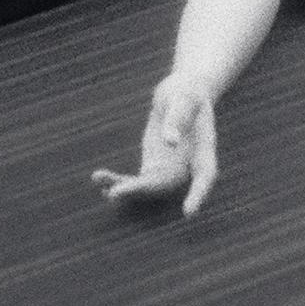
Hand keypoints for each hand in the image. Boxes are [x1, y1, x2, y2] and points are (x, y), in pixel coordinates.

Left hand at [93, 76, 220, 214]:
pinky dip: (119, 182)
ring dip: (124, 188)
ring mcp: (169, 170)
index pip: (204, 176)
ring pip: (148, 187)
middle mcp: (187, 167)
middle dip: (141, 192)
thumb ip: (178, 118)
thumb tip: (169, 142)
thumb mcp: (184, 98)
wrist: (181, 94)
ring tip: (100, 179)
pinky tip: (101, 181)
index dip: (198, 195)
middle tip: (115, 193)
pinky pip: (137, 181)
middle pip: (166, 186)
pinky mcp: (152, 167)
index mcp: (204, 150)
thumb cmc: (188, 92)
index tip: (189, 213)